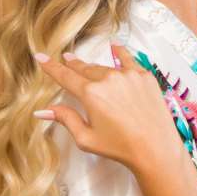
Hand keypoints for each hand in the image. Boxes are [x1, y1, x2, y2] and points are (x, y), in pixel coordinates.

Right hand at [34, 45, 185, 174]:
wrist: (156, 148)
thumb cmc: (120, 147)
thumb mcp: (86, 138)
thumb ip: (65, 119)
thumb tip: (42, 110)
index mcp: (90, 94)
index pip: (65, 76)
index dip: (51, 66)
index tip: (40, 57)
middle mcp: (108, 79)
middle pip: (84, 69)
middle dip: (73, 66)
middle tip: (66, 60)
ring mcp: (128, 74)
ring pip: (104, 67)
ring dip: (94, 68)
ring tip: (86, 66)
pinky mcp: (145, 76)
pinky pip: (128, 60)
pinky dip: (119, 53)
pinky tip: (115, 47)